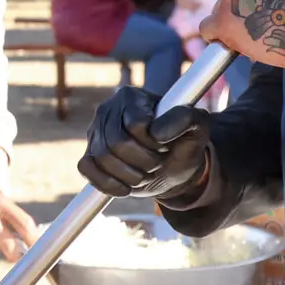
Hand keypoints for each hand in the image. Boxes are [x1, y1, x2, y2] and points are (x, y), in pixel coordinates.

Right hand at [77, 86, 217, 202]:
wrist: (170, 169)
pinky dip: (107, 183)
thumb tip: (156, 132)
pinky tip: (126, 187)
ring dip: (130, 175)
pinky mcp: (88, 154)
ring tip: (145, 174)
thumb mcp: (198, 130)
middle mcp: (108, 109)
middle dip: (143, 161)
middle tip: (157, 163)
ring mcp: (94, 132)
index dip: (154, 143)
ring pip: (102, 158)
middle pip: (116, 143)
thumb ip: (187, 119)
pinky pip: (86, 169)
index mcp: (131, 97)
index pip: (136, 125)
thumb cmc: (182, 146)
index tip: (166, 145)